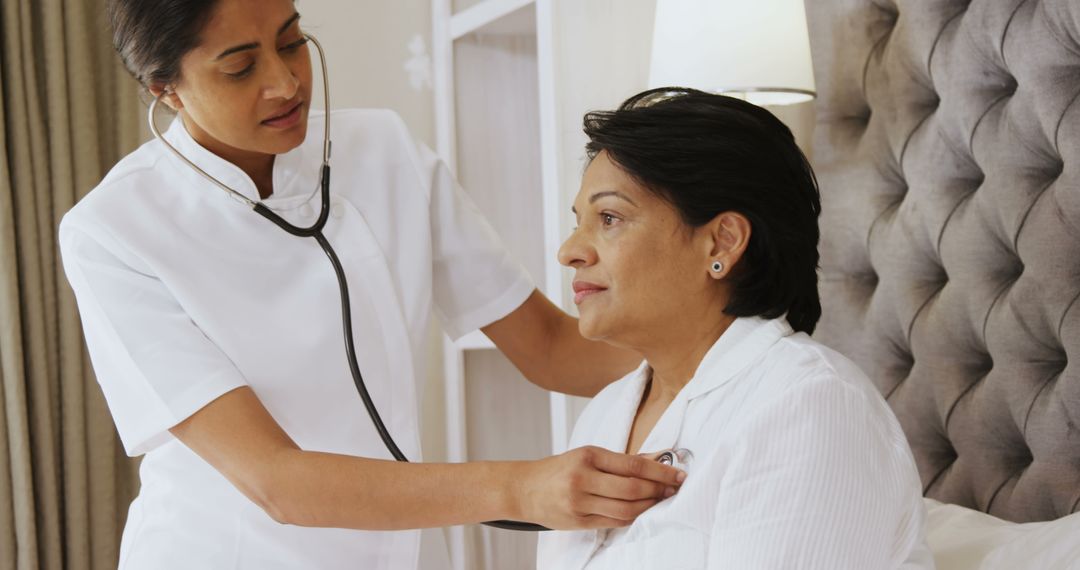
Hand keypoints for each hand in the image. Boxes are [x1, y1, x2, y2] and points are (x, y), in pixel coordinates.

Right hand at [511, 446, 685, 529]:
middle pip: (632, 488)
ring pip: (625, 509)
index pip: (633, 465)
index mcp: (588, 456)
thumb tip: (656, 458)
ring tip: (661, 500)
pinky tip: (642, 511)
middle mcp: (583, 479)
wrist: (523, 489)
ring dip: (649, 506)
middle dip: (658, 489)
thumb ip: (622, 460)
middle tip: (674, 488)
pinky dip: (632, 517)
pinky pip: (613, 522)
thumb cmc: (559, 470)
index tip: (678, 473)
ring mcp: (579, 503)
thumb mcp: (587, 456)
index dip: (660, 471)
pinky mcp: (578, 521)